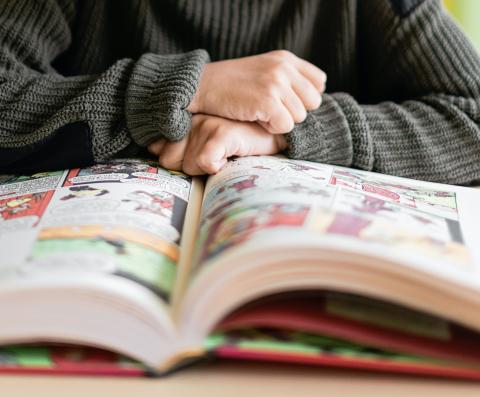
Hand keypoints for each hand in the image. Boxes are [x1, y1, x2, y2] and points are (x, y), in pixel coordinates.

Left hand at [148, 115, 286, 174]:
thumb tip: (153, 149)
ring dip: (205, 169)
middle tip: (214, 157)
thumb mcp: (205, 145)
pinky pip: (204, 162)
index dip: (177, 162)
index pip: (160, 152)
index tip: (198, 158)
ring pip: (187, 165)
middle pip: (169, 161)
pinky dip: (216, 168)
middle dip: (189, 167)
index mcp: (186, 121)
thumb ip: (179, 147)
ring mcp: (206, 123)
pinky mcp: (221, 132)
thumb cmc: (238, 145)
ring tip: (225, 156)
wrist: (273, 137)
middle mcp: (192, 119)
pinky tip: (230, 158)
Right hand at [188, 50, 325, 133]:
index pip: (318, 83)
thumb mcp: (264, 70)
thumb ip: (289, 79)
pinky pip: (285, 126)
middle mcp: (284, 68)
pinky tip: (255, 118)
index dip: (304, 97)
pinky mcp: (268, 100)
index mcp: (286, 59)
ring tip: (258, 111)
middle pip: (312, 103)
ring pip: (299, 117)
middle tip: (270, 109)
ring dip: (280, 120)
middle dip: (293, 111)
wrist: (201, 86)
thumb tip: (315, 99)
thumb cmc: (231, 84)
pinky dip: (271, 128)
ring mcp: (276, 83)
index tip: (284, 101)